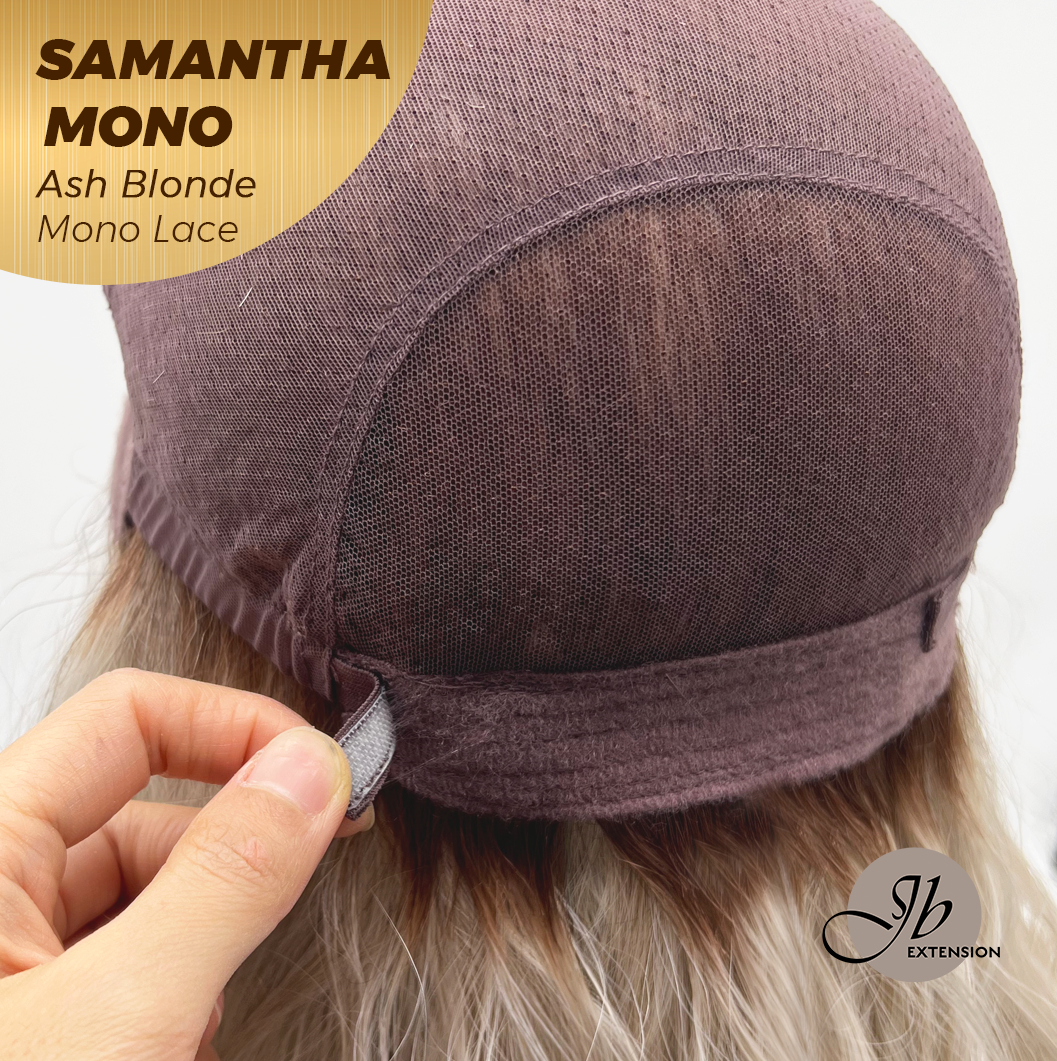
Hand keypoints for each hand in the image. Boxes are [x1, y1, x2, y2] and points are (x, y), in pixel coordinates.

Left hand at [0, 667, 371, 1059]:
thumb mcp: (118, 1022)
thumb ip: (226, 880)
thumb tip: (315, 770)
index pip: (128, 718)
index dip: (235, 728)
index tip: (325, 778)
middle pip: (144, 805)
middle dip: (232, 845)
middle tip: (314, 870)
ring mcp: (7, 955)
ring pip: (142, 890)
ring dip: (203, 936)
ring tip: (190, 1025)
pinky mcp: (33, 1012)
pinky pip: (127, 958)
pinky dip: (174, 989)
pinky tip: (171, 1045)